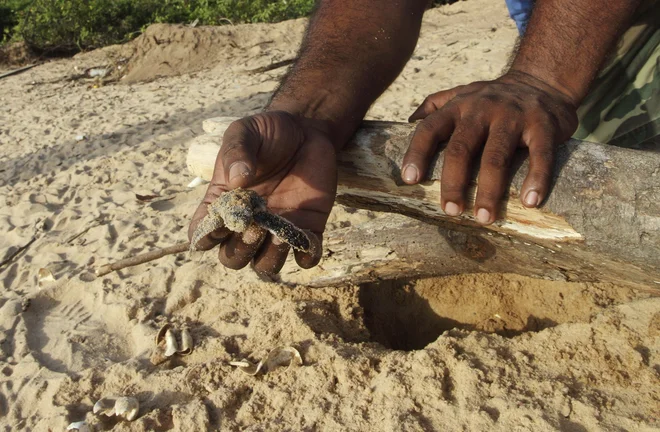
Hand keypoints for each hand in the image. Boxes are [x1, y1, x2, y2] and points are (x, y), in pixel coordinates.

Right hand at [188, 111, 336, 274]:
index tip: (220, 221)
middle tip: (255, 227)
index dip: (205, 237)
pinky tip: (306, 239)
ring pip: (265, 265)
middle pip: (232, 258)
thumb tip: (238, 178)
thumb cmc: (268, 131)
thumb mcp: (246, 131)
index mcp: (223, 203)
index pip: (202, 234)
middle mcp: (246, 223)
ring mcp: (276, 228)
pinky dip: (306, 257)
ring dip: (270, 258)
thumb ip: (238, 151)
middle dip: (239, 251)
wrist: (306, 129)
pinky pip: (305, 257)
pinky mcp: (308, 228)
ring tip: (280, 234)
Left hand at [402, 71, 578, 224]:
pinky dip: (536, 179)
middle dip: (453, 183)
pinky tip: (531, 202)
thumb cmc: (494, 98)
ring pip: (496, 157)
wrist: (543, 80)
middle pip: (461, 149)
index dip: (417, 153)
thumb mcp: (463, 93)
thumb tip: (409, 122)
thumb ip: (435, 105)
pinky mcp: (543, 125)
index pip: (430, 129)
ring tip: (484, 217)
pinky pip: (539, 155)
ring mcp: (513, 116)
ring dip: (489, 190)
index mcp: (459, 106)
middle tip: (451, 211)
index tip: (410, 180)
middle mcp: (483, 109)